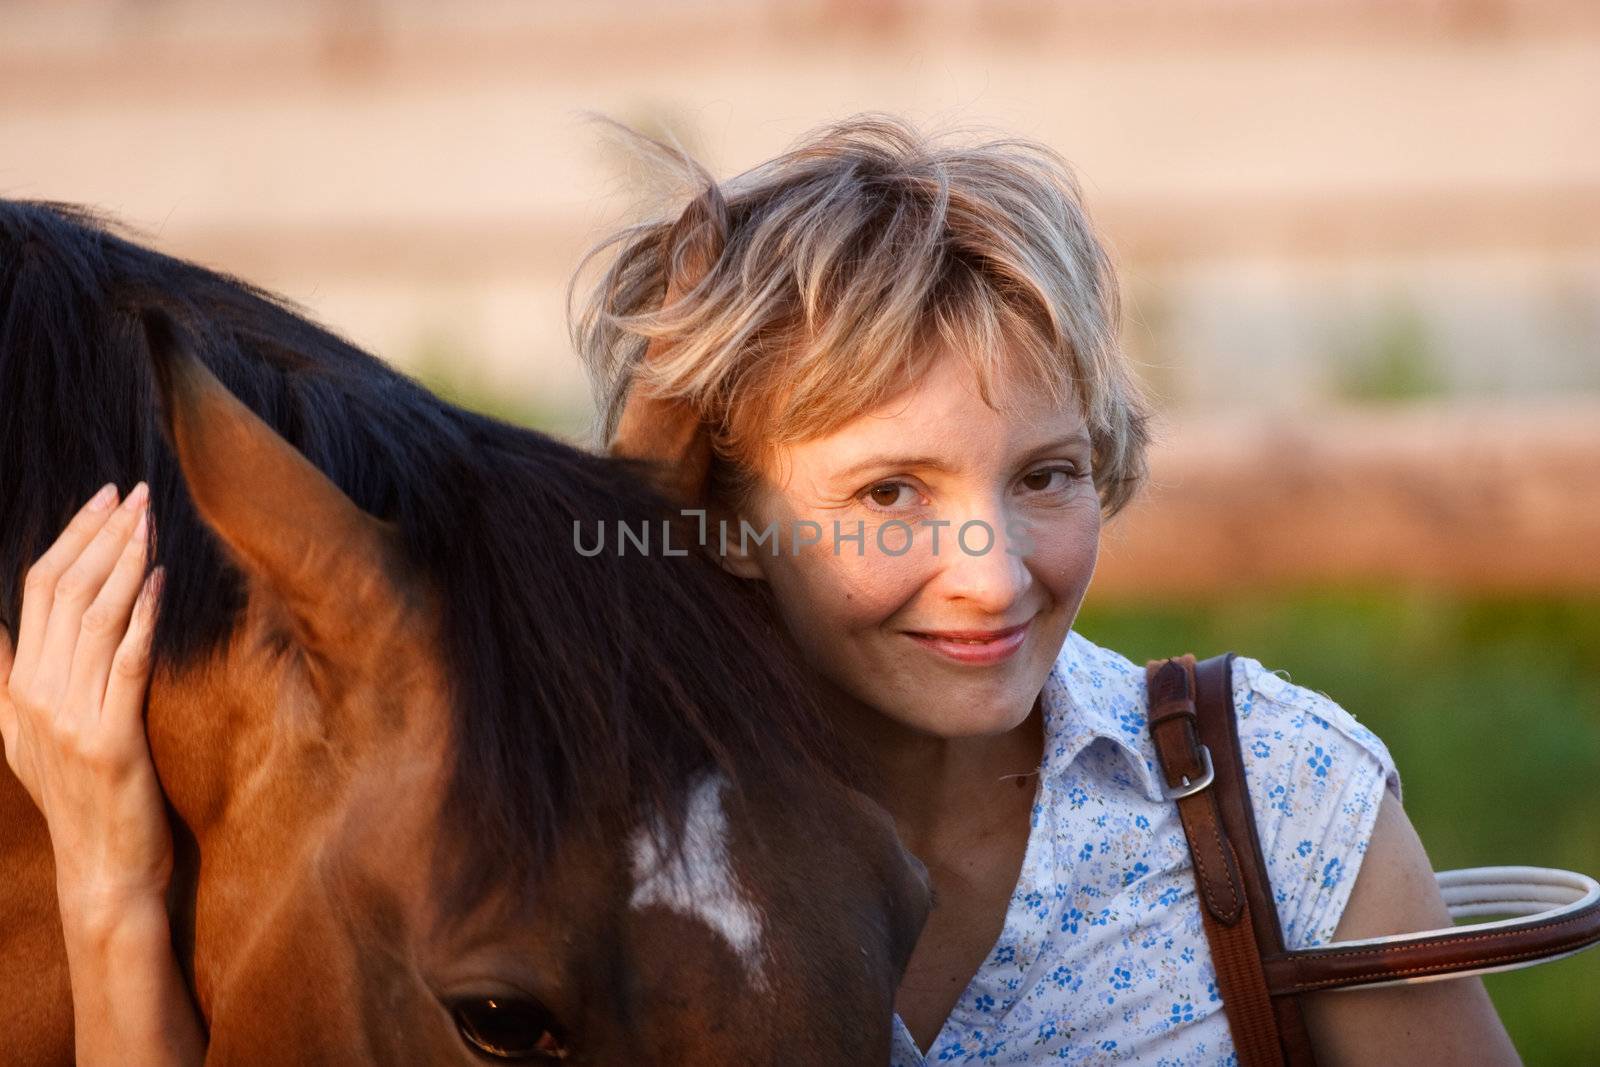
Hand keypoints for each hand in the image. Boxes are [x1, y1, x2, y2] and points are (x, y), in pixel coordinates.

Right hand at [0, 481, 171, 927]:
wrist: (103, 874)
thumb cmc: (85, 801)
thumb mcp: (30, 738)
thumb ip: (14, 680)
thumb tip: (2, 631)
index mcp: (15, 692)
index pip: (35, 593)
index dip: (70, 538)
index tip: (105, 497)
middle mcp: (32, 699)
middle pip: (63, 593)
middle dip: (101, 534)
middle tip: (136, 491)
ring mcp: (68, 721)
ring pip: (94, 618)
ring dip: (125, 559)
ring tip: (152, 519)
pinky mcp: (110, 742)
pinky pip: (126, 663)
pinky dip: (142, 615)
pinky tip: (160, 579)